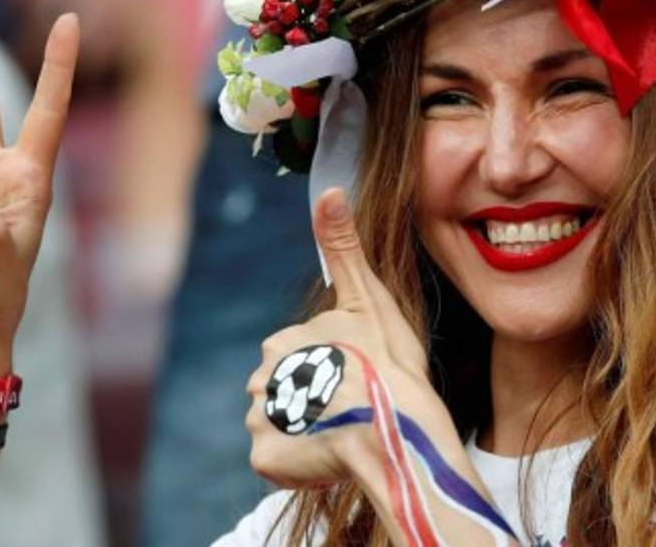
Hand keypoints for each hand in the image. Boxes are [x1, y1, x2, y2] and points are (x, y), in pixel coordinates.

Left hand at [244, 188, 438, 488]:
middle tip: (350, 411)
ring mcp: (260, 421)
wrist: (394, 426)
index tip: (355, 379)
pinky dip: (299, 466)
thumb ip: (343, 249)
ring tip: (344, 435)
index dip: (329, 373)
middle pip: (284, 396)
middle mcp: (260, 378)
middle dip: (312, 406)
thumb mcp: (369, 298)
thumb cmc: (388, 362)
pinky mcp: (264, 459)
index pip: (298, 361)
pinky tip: (330, 458)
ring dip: (306, 436)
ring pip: (279, 429)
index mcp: (281, 341)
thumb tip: (331, 190)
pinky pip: (276, 463)